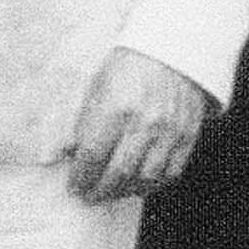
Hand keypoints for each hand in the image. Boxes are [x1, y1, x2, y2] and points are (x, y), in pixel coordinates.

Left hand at [66, 48, 210, 203]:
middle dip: (99, 191)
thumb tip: (61, 156)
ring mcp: (169, 131)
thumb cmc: (126, 69)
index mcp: (115, 107)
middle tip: (89, 197)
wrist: (170, 52)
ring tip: (111, 192)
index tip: (73, 187)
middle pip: (118, 172)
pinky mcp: (187, 136)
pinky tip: (137, 185)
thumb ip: (79, 124)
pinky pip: (170, 172)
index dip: (81, 177)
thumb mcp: (95, 88)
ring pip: (145, 178)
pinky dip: (152, 185)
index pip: (92, 155)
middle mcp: (144, 122)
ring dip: (124, 191)